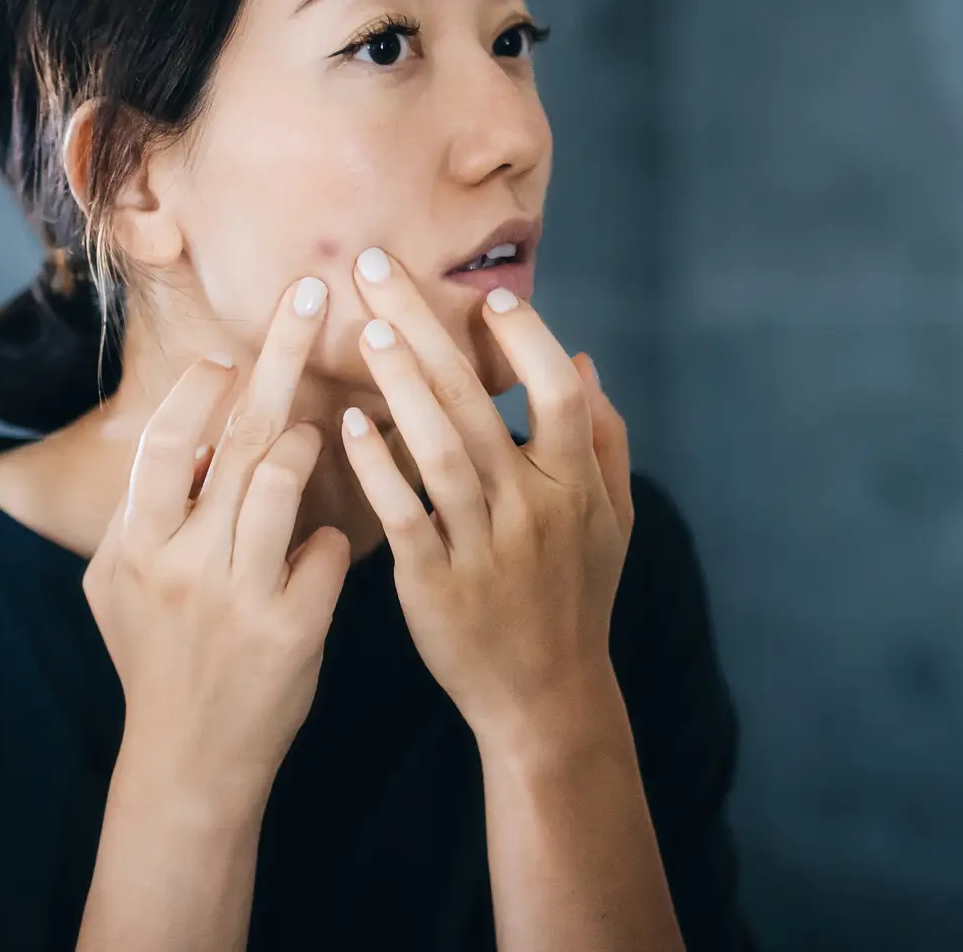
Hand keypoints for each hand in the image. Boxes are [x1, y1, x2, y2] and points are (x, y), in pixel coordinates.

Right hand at [82, 277, 350, 817]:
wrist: (190, 762)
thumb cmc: (159, 659)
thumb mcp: (119, 588)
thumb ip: (145, 513)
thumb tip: (188, 436)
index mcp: (134, 547)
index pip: (162, 444)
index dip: (197, 391)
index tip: (231, 353)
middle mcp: (180, 564)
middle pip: (238, 437)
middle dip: (280, 354)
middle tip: (313, 293)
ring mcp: (237, 596)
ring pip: (284, 480)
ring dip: (310, 443)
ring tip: (316, 431)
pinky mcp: (291, 628)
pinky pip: (329, 547)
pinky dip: (334, 535)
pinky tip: (329, 543)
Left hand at [338, 248, 633, 759]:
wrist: (545, 695)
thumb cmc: (577, 596)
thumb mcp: (613, 520)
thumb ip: (604, 438)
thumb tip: (582, 360)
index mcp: (577, 486)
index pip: (558, 394)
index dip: (528, 341)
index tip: (491, 297)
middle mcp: (533, 509)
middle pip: (477, 402)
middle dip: (425, 326)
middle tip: (376, 268)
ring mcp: (484, 546)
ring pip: (438, 450)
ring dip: (400, 384)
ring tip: (364, 328)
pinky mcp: (435, 583)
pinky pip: (403, 514)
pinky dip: (377, 466)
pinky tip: (349, 423)